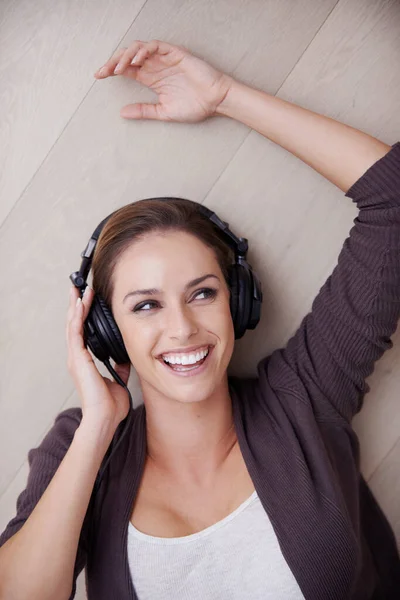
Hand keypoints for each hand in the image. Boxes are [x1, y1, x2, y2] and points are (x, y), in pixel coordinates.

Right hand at [66, 285, 130, 431]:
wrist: (105, 417)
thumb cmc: (109, 405)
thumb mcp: (119, 380)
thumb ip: (120, 367)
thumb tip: (126, 358)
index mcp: (85, 361)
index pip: (82, 331)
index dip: (84, 315)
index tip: (88, 300)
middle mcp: (77, 357)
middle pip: (74, 324)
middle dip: (77, 305)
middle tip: (80, 288)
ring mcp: (76, 358)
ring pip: (73, 325)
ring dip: (76, 306)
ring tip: (79, 290)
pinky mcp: (78, 359)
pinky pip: (76, 333)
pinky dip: (77, 317)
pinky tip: (80, 305)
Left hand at [94, 39, 234, 122]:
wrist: (215, 101)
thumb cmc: (194, 106)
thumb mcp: (164, 112)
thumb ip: (144, 111)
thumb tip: (122, 113)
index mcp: (151, 78)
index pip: (126, 69)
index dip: (111, 70)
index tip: (98, 76)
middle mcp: (155, 66)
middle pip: (128, 57)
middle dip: (113, 62)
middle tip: (102, 72)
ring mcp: (164, 58)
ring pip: (139, 49)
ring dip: (126, 56)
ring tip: (118, 68)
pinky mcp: (175, 53)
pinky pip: (155, 46)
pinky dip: (143, 50)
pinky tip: (136, 60)